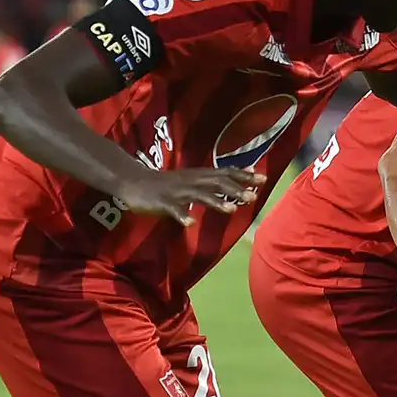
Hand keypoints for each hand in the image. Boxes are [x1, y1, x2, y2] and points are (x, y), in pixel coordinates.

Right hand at [114, 167, 266, 226]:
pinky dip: (182, 216)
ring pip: (199, 195)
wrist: (133, 182)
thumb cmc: (167, 183)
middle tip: (254, 196)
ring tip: (232, 210)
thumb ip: (216, 178)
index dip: (244, 176)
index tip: (263, 179)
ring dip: (216, 201)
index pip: (226, 173)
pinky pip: (173, 210)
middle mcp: (191, 180)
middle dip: (236, 189)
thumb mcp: (193, 177)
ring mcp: (177, 192)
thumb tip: (243, 174)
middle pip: (217, 182)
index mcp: (199, 175)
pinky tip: (191, 223)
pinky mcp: (162, 202)